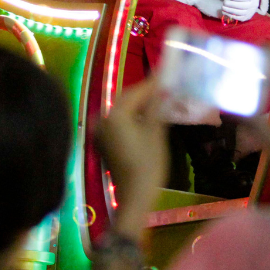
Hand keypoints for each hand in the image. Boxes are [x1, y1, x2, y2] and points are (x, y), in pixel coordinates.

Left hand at [97, 78, 168, 241]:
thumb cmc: (148, 165)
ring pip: (122, 110)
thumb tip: (163, 88)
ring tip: (159, 98)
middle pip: (127, 98)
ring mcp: (102, 131)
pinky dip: (132, 116)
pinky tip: (147, 116)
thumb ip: (158, 107)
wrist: (134, 197)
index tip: (167, 72)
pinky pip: (119, 122)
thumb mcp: (156, 133)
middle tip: (165, 85)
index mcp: (116, 115)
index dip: (153, 83)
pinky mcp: (104, 142)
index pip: (137, 91)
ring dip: (139, 104)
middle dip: (145, 92)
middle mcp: (104, 119)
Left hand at [221, 0, 260, 21]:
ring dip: (230, 10)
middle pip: (243, 6)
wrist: (250, 1)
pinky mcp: (246, 18)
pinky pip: (238, 18)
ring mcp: (250, 12)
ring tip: (223, 7)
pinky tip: (224, 12)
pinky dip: (231, 15)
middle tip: (224, 2)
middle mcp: (254, 5)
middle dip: (232, 4)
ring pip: (240, 13)